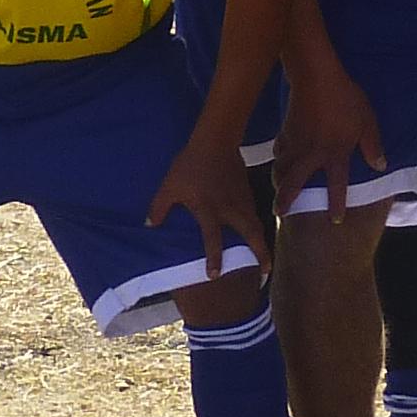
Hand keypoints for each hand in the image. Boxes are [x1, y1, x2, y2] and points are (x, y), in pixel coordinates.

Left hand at [148, 135, 268, 281]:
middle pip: (251, 234)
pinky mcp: (247, 190)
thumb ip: (159, 207)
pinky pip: (255, 212)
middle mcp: (229, 208)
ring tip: (265, 255)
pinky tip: (256, 230)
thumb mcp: (170, 186)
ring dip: (261, 240)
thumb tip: (150, 226)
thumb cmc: (190, 164)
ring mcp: (241, 199)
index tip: (214, 276)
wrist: (215, 140)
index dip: (214, 259)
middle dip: (260, 253)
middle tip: (266, 271)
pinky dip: (257, 224)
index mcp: (209, 209)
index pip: (213, 239)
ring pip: (256, 223)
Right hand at [274, 61, 388, 218]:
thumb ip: (372, 146)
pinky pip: (279, 149)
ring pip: (281, 168)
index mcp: (335, 154)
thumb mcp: (366, 121)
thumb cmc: (345, 98)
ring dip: (278, 181)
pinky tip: (278, 159)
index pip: (336, 187)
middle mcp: (312, 154)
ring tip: (277, 191)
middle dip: (285, 201)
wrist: (316, 76)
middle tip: (279, 213)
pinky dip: (277, 157)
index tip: (335, 220)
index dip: (336, 205)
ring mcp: (296, 143)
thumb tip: (380, 166)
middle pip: (294, 183)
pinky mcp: (286, 130)